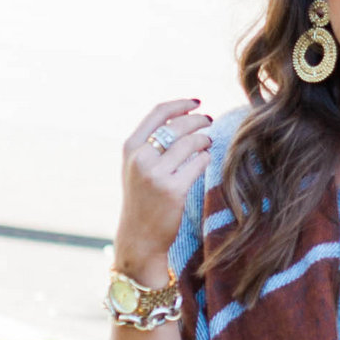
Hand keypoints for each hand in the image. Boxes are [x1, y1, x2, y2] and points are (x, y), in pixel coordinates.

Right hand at [118, 95, 212, 277]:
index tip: (196, 102)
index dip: (180, 104)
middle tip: (209, 121)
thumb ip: (151, 143)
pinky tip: (205, 160)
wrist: (139, 238)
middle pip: (177, 126)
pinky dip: (205, 159)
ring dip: (204, 139)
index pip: (158, 113)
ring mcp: (156, 174)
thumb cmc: (142, 200)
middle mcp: (140, 157)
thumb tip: (181, 117)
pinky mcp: (173, 190)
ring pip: (191, 143)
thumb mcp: (136, 167)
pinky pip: (199, 164)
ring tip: (208, 142)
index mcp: (130, 147)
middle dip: (198, 120)